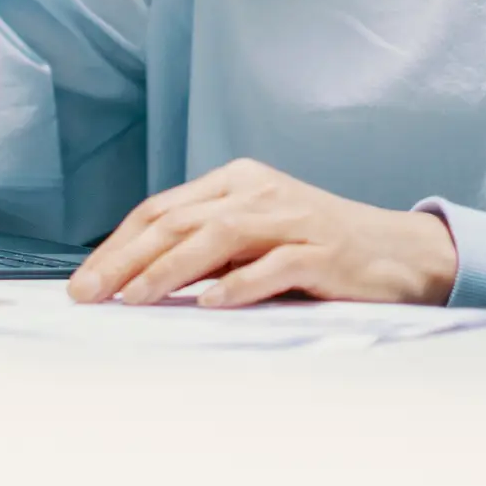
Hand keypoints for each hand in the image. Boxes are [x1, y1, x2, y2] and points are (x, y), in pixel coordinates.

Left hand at [66, 159, 459, 307]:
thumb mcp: (253, 237)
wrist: (401, 253)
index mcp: (234, 182)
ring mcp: (292, 218)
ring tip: (133, 298)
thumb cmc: (317, 249)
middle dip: (125, 259)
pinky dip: (238, 284)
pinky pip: (275, 265)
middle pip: (177, 221)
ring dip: (168, 270)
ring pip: (216, 238)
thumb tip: (134, 278)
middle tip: (88, 294)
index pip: (160, 210)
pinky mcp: (324, 250)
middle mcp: (258, 191)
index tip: (83, 282)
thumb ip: (205, 247)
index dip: (117, 245)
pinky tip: (209, 303)